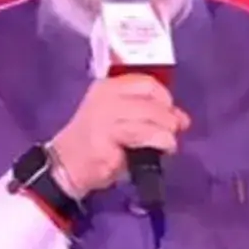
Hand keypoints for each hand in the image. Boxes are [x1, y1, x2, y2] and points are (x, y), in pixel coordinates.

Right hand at [49, 75, 190, 198]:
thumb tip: (183, 118)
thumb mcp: (121, 120)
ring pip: (151, 117)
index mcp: (107, 87)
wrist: (66, 165)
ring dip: (166, 134)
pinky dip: (158, 144)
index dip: (165, 98)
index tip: (170, 114)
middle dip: (169, 119)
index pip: (147, 83)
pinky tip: (158, 153)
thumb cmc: (96, 143)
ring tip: (167, 145)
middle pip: (152, 101)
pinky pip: (144, 136)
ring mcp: (104, 117)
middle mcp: (105, 98)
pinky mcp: (107, 139)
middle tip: (171, 133)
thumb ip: (150, 115)